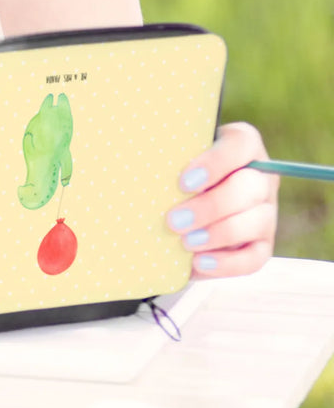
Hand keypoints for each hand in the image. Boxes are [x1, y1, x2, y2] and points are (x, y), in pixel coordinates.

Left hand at [166, 122, 278, 277]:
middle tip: (174, 220)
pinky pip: (255, 258)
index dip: (215, 164)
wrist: (182, 196)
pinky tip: (199, 263)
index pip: (241, 144)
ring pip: (255, 222)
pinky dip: (227, 263)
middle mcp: (261, 177)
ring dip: (218, 234)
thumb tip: (141, 164)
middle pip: (250, 188)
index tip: (183, 183)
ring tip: (185, 242)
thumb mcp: (176, 153)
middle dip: (210, 207)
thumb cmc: (176, 168)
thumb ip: (170, 154)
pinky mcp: (263, 243)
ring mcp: (266, 212)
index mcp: (243, 144)